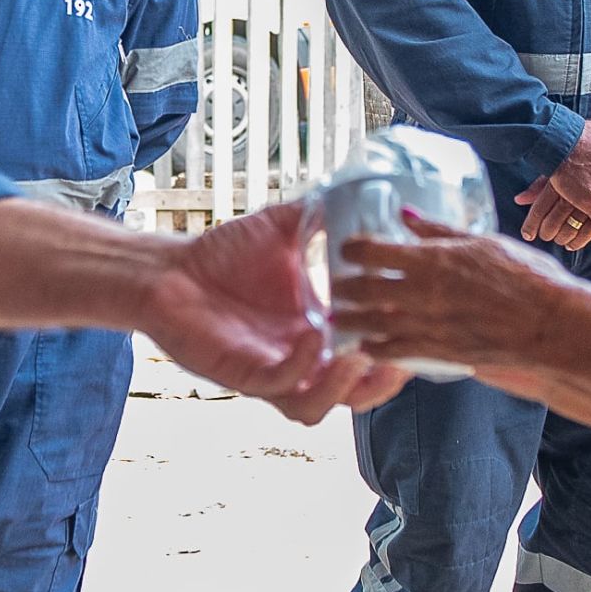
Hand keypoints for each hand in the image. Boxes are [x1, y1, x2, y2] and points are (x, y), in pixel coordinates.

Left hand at [142, 202, 409, 424]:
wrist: (167, 271)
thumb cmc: (222, 255)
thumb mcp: (281, 230)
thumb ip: (319, 215)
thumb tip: (356, 185)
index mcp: (316, 332)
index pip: (368, 355)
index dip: (397, 348)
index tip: (422, 322)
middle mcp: (298, 360)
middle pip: (354, 395)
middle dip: (383, 382)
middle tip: (405, 353)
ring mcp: (271, 372)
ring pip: (318, 406)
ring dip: (346, 387)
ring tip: (366, 355)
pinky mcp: (241, 375)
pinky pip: (280, 384)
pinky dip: (303, 365)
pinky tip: (314, 335)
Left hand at [331, 213, 590, 378]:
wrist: (552, 325)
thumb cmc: (528, 278)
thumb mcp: (484, 243)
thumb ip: (440, 233)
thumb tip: (407, 216)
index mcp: (434, 259)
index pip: (374, 250)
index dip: (353, 250)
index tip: (346, 249)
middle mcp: (424, 292)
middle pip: (366, 288)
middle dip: (344, 286)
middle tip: (334, 285)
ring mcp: (429, 324)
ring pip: (373, 322)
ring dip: (351, 319)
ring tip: (337, 318)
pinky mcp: (439, 351)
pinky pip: (394, 350)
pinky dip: (374, 348)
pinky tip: (365, 346)